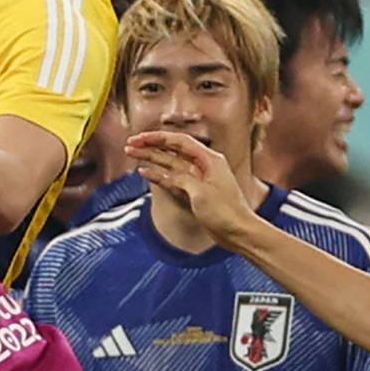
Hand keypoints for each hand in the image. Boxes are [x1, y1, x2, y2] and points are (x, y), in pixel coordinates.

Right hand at [125, 131, 253, 242]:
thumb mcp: (201, 193)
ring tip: (132, 154)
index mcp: (210, 160)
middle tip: (131, 144)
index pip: (179, 141)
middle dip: (151, 146)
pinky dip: (158, 175)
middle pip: (172, 150)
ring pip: (169, 164)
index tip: (140, 137)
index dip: (158, 137)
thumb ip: (182, 179)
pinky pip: (172, 180)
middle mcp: (203, 166)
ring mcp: (197, 180)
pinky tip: (145, 172)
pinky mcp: (193, 193)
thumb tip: (168, 175)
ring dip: (151, 159)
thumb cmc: (227, 212)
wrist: (238, 233)